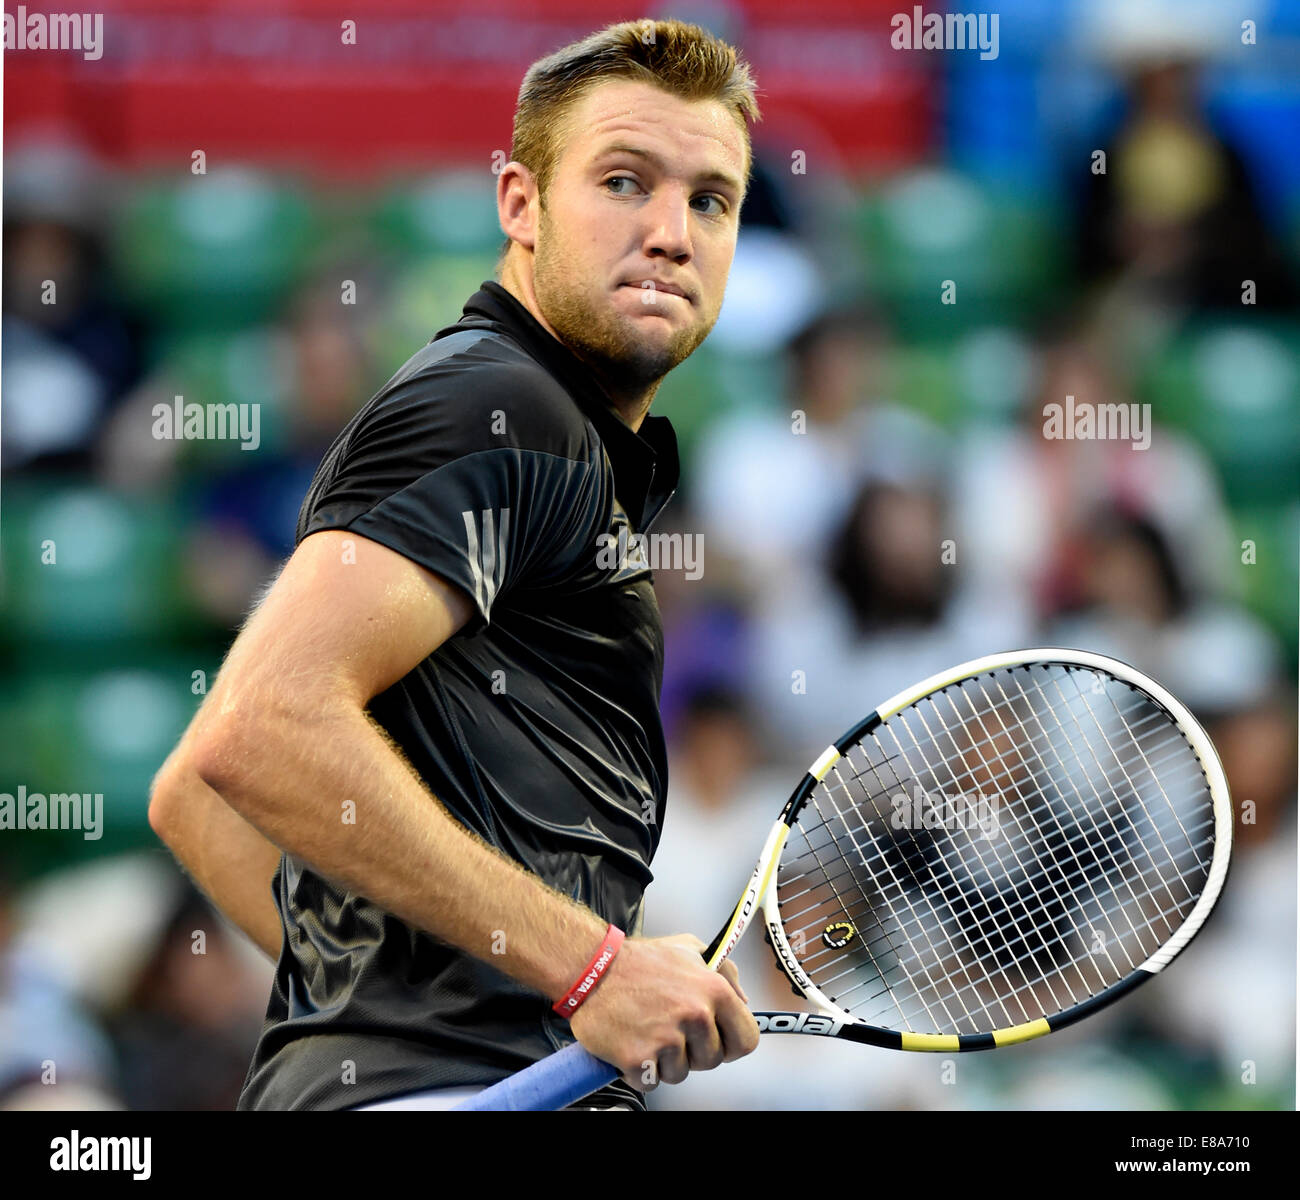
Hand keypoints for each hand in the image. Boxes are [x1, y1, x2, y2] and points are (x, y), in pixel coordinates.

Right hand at [568, 933, 759, 1091]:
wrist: (591, 968)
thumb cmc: (638, 961)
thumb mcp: (689, 948)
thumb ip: (724, 971)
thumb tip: (742, 1001)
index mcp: (713, 990)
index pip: (746, 1040)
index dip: (731, 1043)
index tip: (717, 1040)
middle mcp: (695, 1015)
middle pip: (712, 1061)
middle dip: (693, 1051)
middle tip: (669, 1028)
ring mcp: (666, 1039)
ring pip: (681, 1074)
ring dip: (664, 1060)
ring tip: (647, 1030)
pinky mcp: (638, 1059)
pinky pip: (651, 1082)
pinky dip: (640, 1070)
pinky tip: (632, 1042)